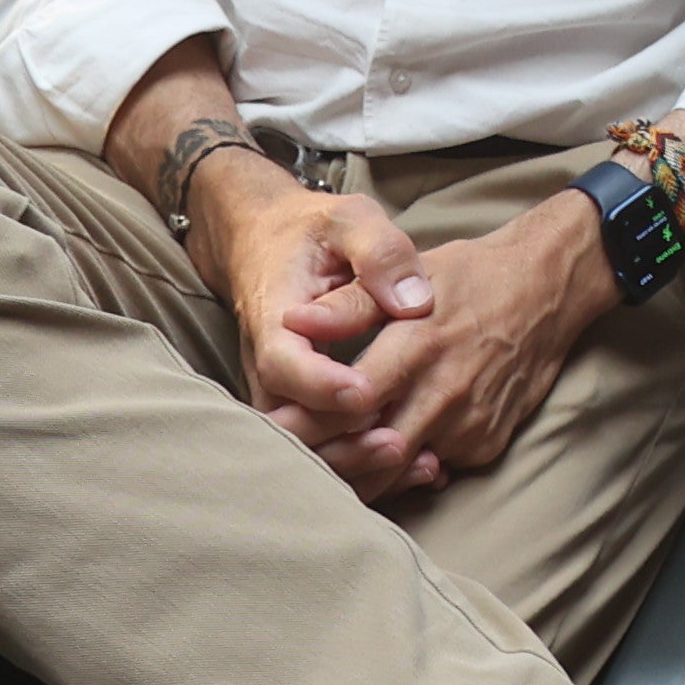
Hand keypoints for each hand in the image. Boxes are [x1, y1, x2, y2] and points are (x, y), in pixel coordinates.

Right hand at [190, 160, 438, 468]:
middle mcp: (269, 366)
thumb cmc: (315, 231)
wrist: (269, 242)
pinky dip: (361, 463)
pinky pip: (322, 446)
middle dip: (343, 442)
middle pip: (291, 425)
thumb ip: (380, 253)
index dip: (322, 385)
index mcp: (275, 318)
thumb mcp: (349, 219)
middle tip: (399, 441)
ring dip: (354, 462)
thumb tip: (414, 301)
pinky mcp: (300, 407)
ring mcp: (281, 393)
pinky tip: (414, 465)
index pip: (285, 366)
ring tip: (413, 460)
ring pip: (305, 447)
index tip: (366, 391)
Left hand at [281, 193, 617, 499]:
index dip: (306, 422)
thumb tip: (294, 322)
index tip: (271, 427)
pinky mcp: (486, 443)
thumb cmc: (474, 277)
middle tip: (287, 461)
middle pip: (370, 453)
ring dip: (360, 472)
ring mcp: (469, 425)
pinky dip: (403, 467)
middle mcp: (445, 393)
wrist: (550, 289)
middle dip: (326, 461)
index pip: (349, 404)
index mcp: (418, 347)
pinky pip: (433, 466)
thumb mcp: (414, 272)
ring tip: (322, 465)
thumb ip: (351, 303)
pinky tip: (378, 454)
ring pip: (400, 470)